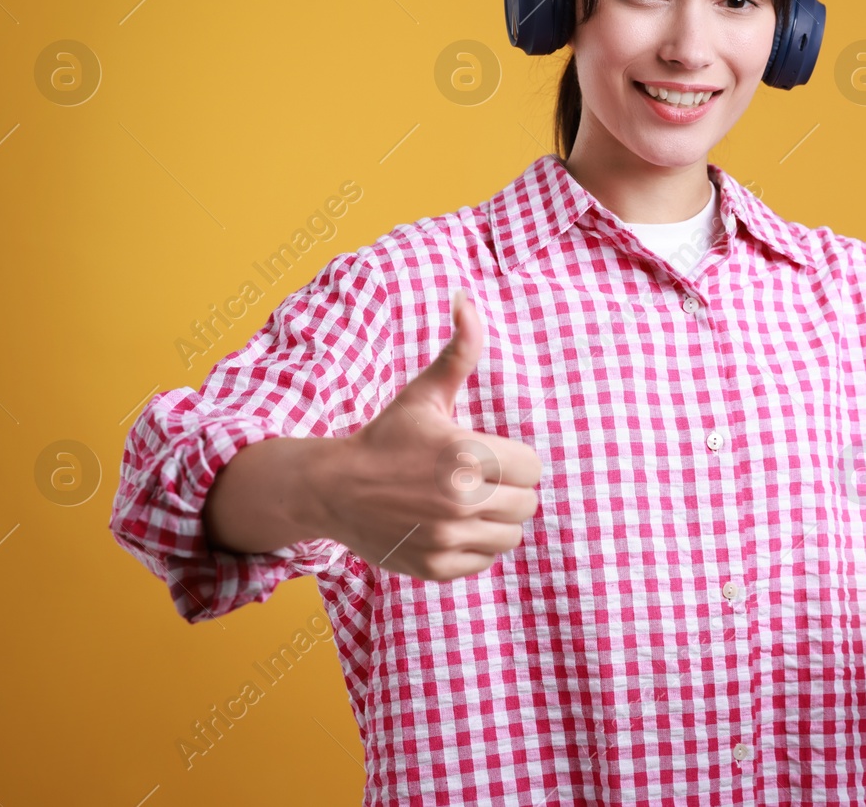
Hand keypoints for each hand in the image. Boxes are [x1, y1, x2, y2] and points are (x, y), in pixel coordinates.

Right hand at [309, 289, 543, 581]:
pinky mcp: (438, 568)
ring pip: (512, 535)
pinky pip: (486, 560)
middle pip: (528, 503)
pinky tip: (449, 526)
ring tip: (466, 503)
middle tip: (477, 480)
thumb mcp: (425, 394)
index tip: (488, 456)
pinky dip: (475, 546)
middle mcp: (461, 500)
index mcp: (467, 454)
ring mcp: (449, 537)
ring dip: (496, 520)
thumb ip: (460, 350)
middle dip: (508, 489)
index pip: (533, 467)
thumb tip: (466, 299)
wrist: (332, 489)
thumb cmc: (387, 438)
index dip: (514, 460)